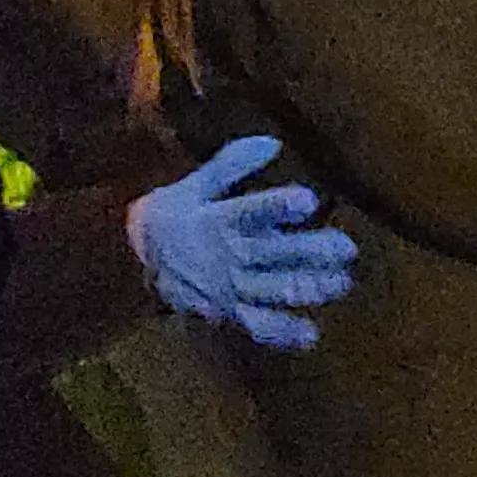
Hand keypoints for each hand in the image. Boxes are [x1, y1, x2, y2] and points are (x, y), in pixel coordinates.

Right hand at [128, 136, 359, 350]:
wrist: (129, 262)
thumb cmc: (170, 218)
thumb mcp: (193, 186)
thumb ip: (231, 165)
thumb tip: (272, 141)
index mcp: (217, 220)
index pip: (250, 211)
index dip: (279, 206)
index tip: (309, 199)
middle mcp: (227, 255)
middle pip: (274, 254)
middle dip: (312, 252)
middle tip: (346, 248)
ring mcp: (228, 288)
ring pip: (274, 290)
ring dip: (310, 287)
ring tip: (341, 282)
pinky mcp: (228, 313)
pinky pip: (257, 325)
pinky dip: (282, 333)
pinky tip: (310, 334)